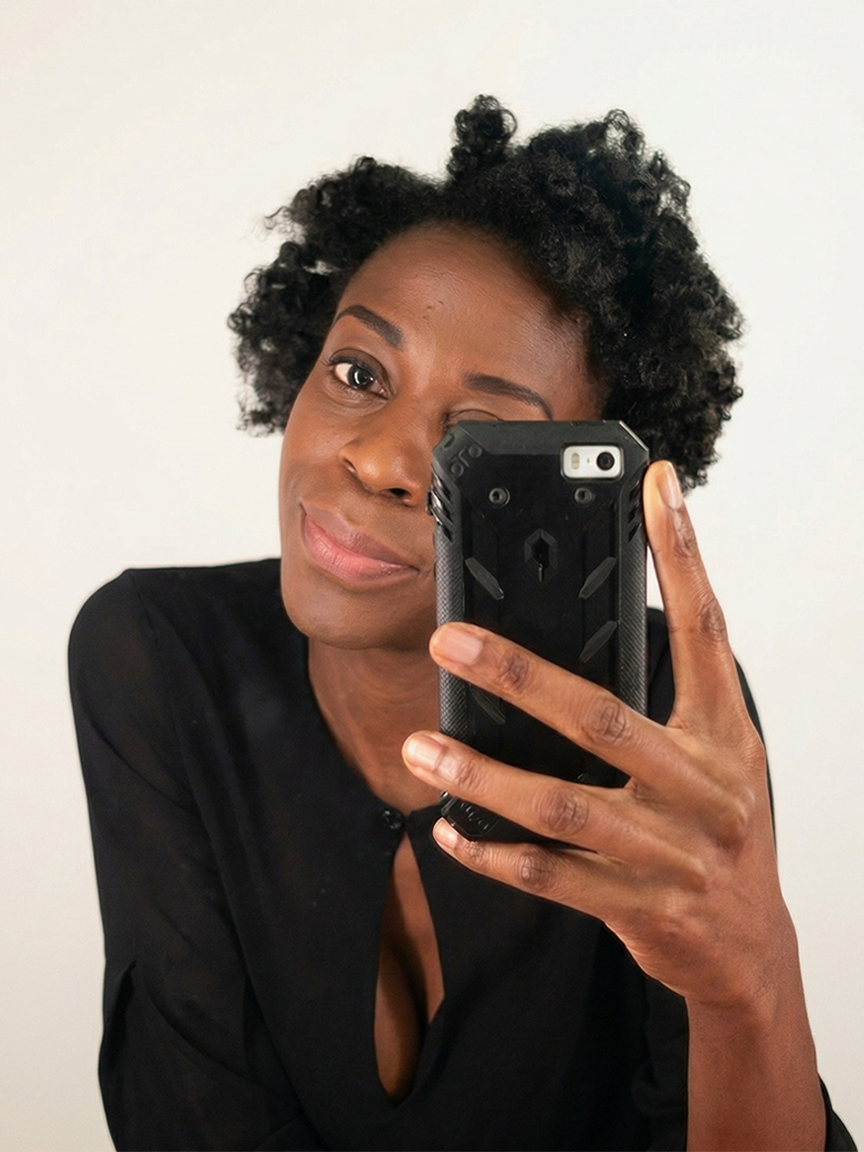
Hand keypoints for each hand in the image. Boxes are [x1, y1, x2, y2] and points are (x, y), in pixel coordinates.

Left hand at [403, 461, 792, 1009]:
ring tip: (418, 750)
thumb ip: (656, 707)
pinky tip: (449, 829)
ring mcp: (674, 851)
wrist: (748, 946)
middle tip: (449, 640)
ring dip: (482, 775)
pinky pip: (554, 876)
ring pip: (563, 804)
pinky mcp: (642, 906)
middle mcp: (706, 786)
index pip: (704, 629)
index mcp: (724, 733)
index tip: (653, 487)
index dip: (682, 555)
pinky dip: (495, 854)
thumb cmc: (717, 829)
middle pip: (602, 716)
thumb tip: (561, 646)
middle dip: (517, 675)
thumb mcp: (710, 756)